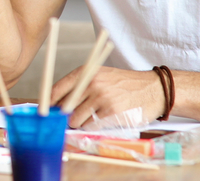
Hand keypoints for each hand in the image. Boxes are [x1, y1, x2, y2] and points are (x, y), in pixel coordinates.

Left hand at [50, 66, 166, 127]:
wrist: (153, 88)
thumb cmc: (124, 83)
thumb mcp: (101, 75)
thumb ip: (80, 85)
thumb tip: (57, 102)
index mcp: (86, 72)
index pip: (57, 88)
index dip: (49, 102)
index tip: (46, 110)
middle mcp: (91, 83)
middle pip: (64, 107)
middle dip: (64, 116)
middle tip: (69, 118)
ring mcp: (101, 98)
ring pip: (76, 119)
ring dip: (79, 123)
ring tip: (88, 119)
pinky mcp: (111, 112)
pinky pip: (91, 126)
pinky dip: (91, 127)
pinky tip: (99, 121)